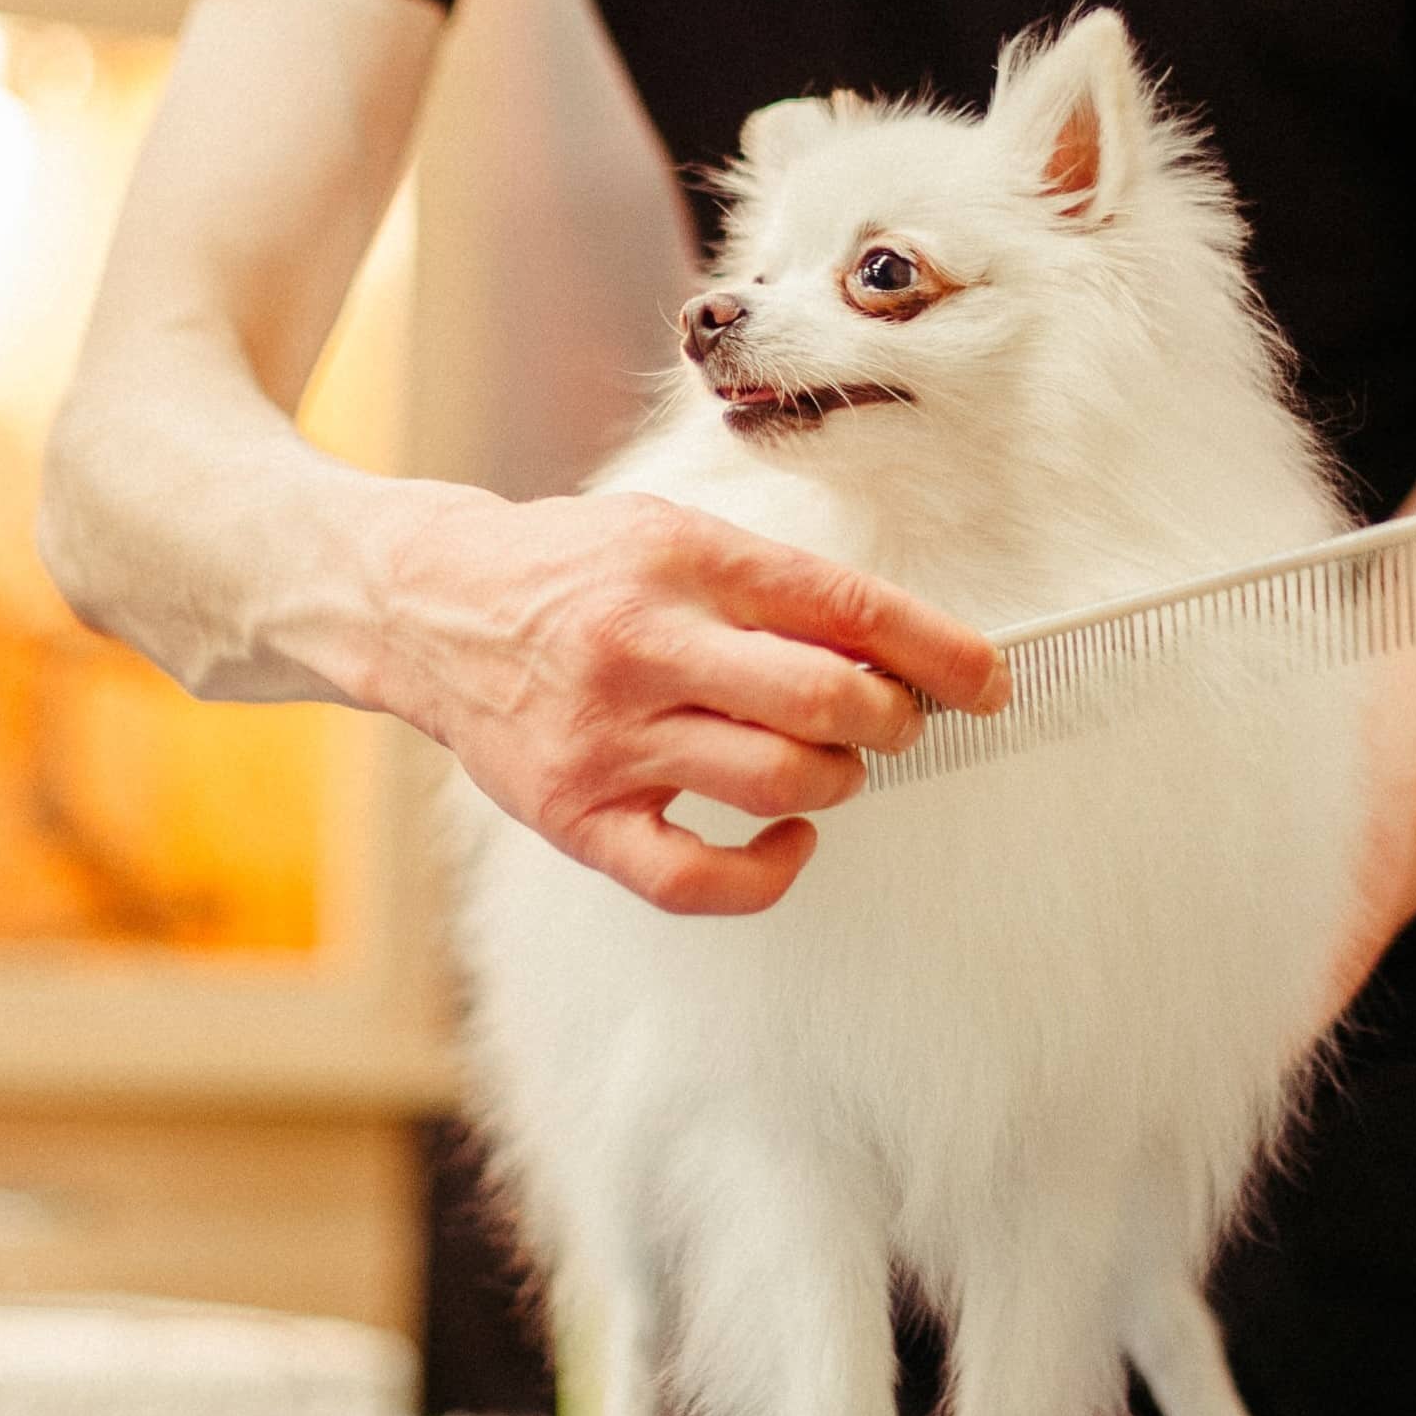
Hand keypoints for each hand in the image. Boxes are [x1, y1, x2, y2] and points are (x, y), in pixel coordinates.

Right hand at [367, 489, 1007, 914]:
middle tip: (894, 720)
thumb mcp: (669, 535)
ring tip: (829, 762)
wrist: (427, 606)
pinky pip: (697, 879)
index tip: (988, 678)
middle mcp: (641, 645)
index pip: (842, 605)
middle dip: (892, 719)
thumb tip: (900, 649)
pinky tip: (788, 842)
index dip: (937, 649)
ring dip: (838, 781)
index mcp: (678, 558)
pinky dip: (769, 872)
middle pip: (822, 701)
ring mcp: (605, 738)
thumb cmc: (569, 573)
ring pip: (778, 784)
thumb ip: (773, 587)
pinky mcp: (575, 816)